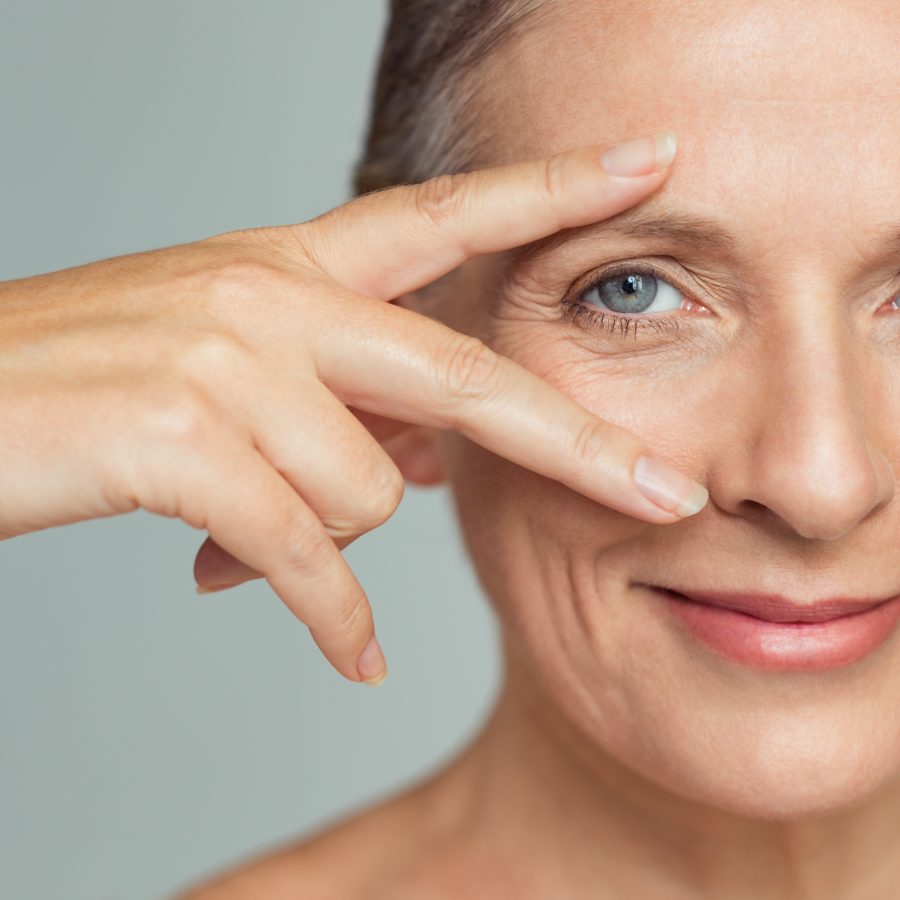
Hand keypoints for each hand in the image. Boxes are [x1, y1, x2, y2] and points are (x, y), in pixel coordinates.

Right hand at [0, 135, 705, 684]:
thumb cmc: (98, 384)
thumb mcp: (234, 364)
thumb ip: (343, 399)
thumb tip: (433, 459)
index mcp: (288, 261)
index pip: (444, 213)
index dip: (549, 187)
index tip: (648, 160)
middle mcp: (270, 295)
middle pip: (464, 377)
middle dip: (573, 447)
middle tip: (667, 498)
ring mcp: (227, 362)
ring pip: (366, 492)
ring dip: (332, 536)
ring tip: (261, 534)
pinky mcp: (183, 443)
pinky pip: (308, 558)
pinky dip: (332, 620)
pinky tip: (351, 654)